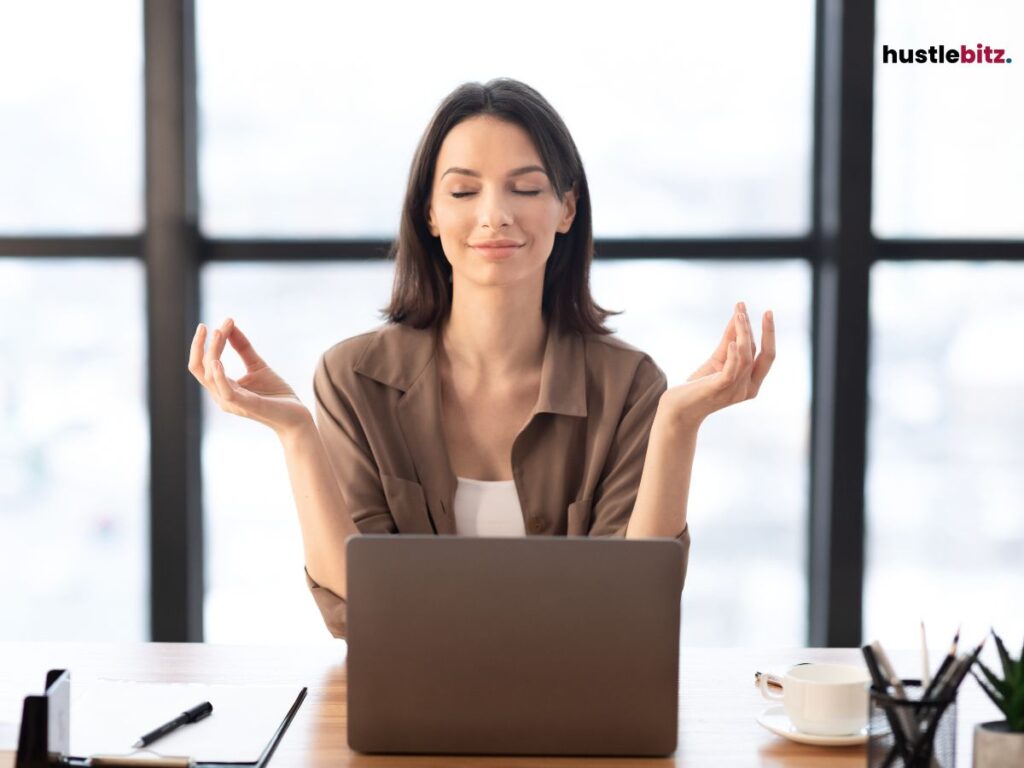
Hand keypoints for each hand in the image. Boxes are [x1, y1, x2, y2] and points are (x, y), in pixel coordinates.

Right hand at [188, 318, 311, 435]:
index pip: (204, 364)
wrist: (296, 416)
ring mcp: (232, 402)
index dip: (207, 343)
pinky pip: (226, 392)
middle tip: (206, 326)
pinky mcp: (246, 405)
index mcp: (223, 387)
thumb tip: (229, 325)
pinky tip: (218, 361)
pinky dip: (219, 376)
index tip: (223, 322)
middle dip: (200, 346)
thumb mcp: (257, 365)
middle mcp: (222, 396)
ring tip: (220, 332)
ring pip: (210, 376)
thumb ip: (243, 348)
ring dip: (212, 352)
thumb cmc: (276, 394)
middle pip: (200, 369)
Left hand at [658, 302, 775, 429]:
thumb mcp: (718, 359)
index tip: (767, 312)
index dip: (768, 334)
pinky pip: (732, 370)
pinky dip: (733, 355)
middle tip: (767, 311)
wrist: (678, 408)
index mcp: (751, 383)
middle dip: (768, 333)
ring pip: (747, 358)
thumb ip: (729, 340)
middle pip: (765, 357)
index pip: (766, 356)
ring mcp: (735, 391)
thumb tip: (738, 316)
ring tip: (739, 314)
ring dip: (744, 334)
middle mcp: (748, 389)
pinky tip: (732, 341)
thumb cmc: (698, 385)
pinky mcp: (719, 389)